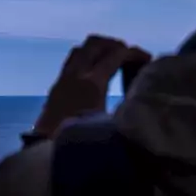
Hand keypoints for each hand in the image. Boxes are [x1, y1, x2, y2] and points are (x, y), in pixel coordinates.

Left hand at [32, 35, 150, 137]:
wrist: (48, 151)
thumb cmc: (82, 142)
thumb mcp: (112, 126)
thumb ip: (128, 108)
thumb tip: (142, 98)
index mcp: (92, 82)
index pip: (115, 55)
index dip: (134, 53)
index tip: (147, 58)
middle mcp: (76, 74)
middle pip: (94, 44)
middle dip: (114, 44)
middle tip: (128, 54)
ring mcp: (63, 79)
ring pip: (80, 50)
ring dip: (98, 49)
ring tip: (111, 59)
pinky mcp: (56, 87)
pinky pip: (72, 62)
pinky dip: (86, 59)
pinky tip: (94, 73)